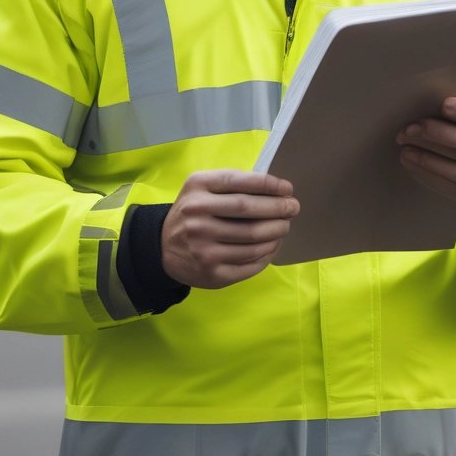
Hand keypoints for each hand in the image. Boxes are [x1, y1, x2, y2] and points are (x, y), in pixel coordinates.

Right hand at [161, 170, 299, 288]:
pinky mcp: (212, 273)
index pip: (239, 182)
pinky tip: (272, 246)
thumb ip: (231, 183)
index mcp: (197, 189)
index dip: (268, 185)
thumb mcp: (200, 187)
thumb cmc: (192, 212)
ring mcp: (204, 247)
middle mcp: (197, 217)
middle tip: (293, 208)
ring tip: (284, 227)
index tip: (287, 188)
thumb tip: (274, 189)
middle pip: (248, 210)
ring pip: (253, 240)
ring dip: (276, 233)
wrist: (163, 248)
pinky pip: (250, 264)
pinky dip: (267, 254)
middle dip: (278, 208)